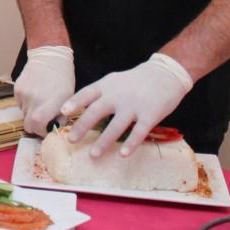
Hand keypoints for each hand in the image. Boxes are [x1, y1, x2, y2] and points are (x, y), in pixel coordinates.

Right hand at [13, 45, 74, 136]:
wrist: (49, 57)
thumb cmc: (63, 78)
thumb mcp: (69, 98)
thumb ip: (61, 116)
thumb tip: (54, 128)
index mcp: (51, 102)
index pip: (38, 125)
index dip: (41, 131)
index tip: (47, 129)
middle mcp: (35, 99)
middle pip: (28, 125)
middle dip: (35, 126)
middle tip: (43, 121)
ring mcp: (24, 94)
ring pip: (24, 114)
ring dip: (31, 113)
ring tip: (40, 102)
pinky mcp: (17, 89)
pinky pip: (19, 104)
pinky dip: (26, 104)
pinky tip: (34, 94)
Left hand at [62, 53, 192, 157]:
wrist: (165, 74)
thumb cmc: (134, 81)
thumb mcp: (113, 80)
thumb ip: (98, 93)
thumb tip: (77, 109)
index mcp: (107, 85)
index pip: (86, 93)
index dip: (74, 102)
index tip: (63, 112)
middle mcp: (118, 95)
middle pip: (96, 111)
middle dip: (82, 126)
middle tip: (71, 140)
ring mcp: (134, 105)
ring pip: (116, 125)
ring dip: (104, 141)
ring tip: (93, 155)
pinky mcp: (150, 115)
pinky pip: (139, 132)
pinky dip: (131, 144)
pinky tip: (123, 154)